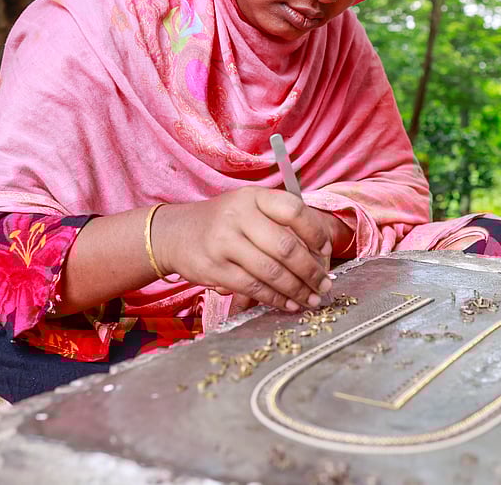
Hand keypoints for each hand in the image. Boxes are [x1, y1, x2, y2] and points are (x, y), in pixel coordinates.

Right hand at [153, 187, 334, 311]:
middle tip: (324, 285)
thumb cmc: (223, 222)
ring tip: (311, 299)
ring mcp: (224, 242)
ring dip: (297, 290)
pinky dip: (275, 299)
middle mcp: (238, 216)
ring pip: (271, 272)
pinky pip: (253, 287)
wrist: (175, 233)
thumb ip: (279, 222)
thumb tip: (319, 255)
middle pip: (286, 247)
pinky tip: (288, 303)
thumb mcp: (248, 208)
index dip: (316, 233)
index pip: (294, 210)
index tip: (326, 252)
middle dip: (311, 271)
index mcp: (253, 197)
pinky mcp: (215, 268)